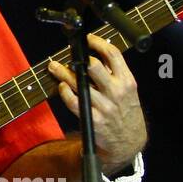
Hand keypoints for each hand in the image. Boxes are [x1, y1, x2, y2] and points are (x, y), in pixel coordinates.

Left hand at [48, 33, 146, 171]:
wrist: (128, 142)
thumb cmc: (125, 111)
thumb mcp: (127, 90)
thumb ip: (114, 71)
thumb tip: (98, 49)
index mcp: (127, 81)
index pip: (113, 54)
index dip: (97, 42)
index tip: (86, 39)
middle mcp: (116, 92)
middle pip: (93, 66)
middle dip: (78, 57)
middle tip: (68, 54)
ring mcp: (104, 106)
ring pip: (79, 83)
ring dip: (63, 72)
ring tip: (54, 66)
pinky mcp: (93, 119)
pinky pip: (73, 102)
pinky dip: (64, 92)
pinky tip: (61, 86)